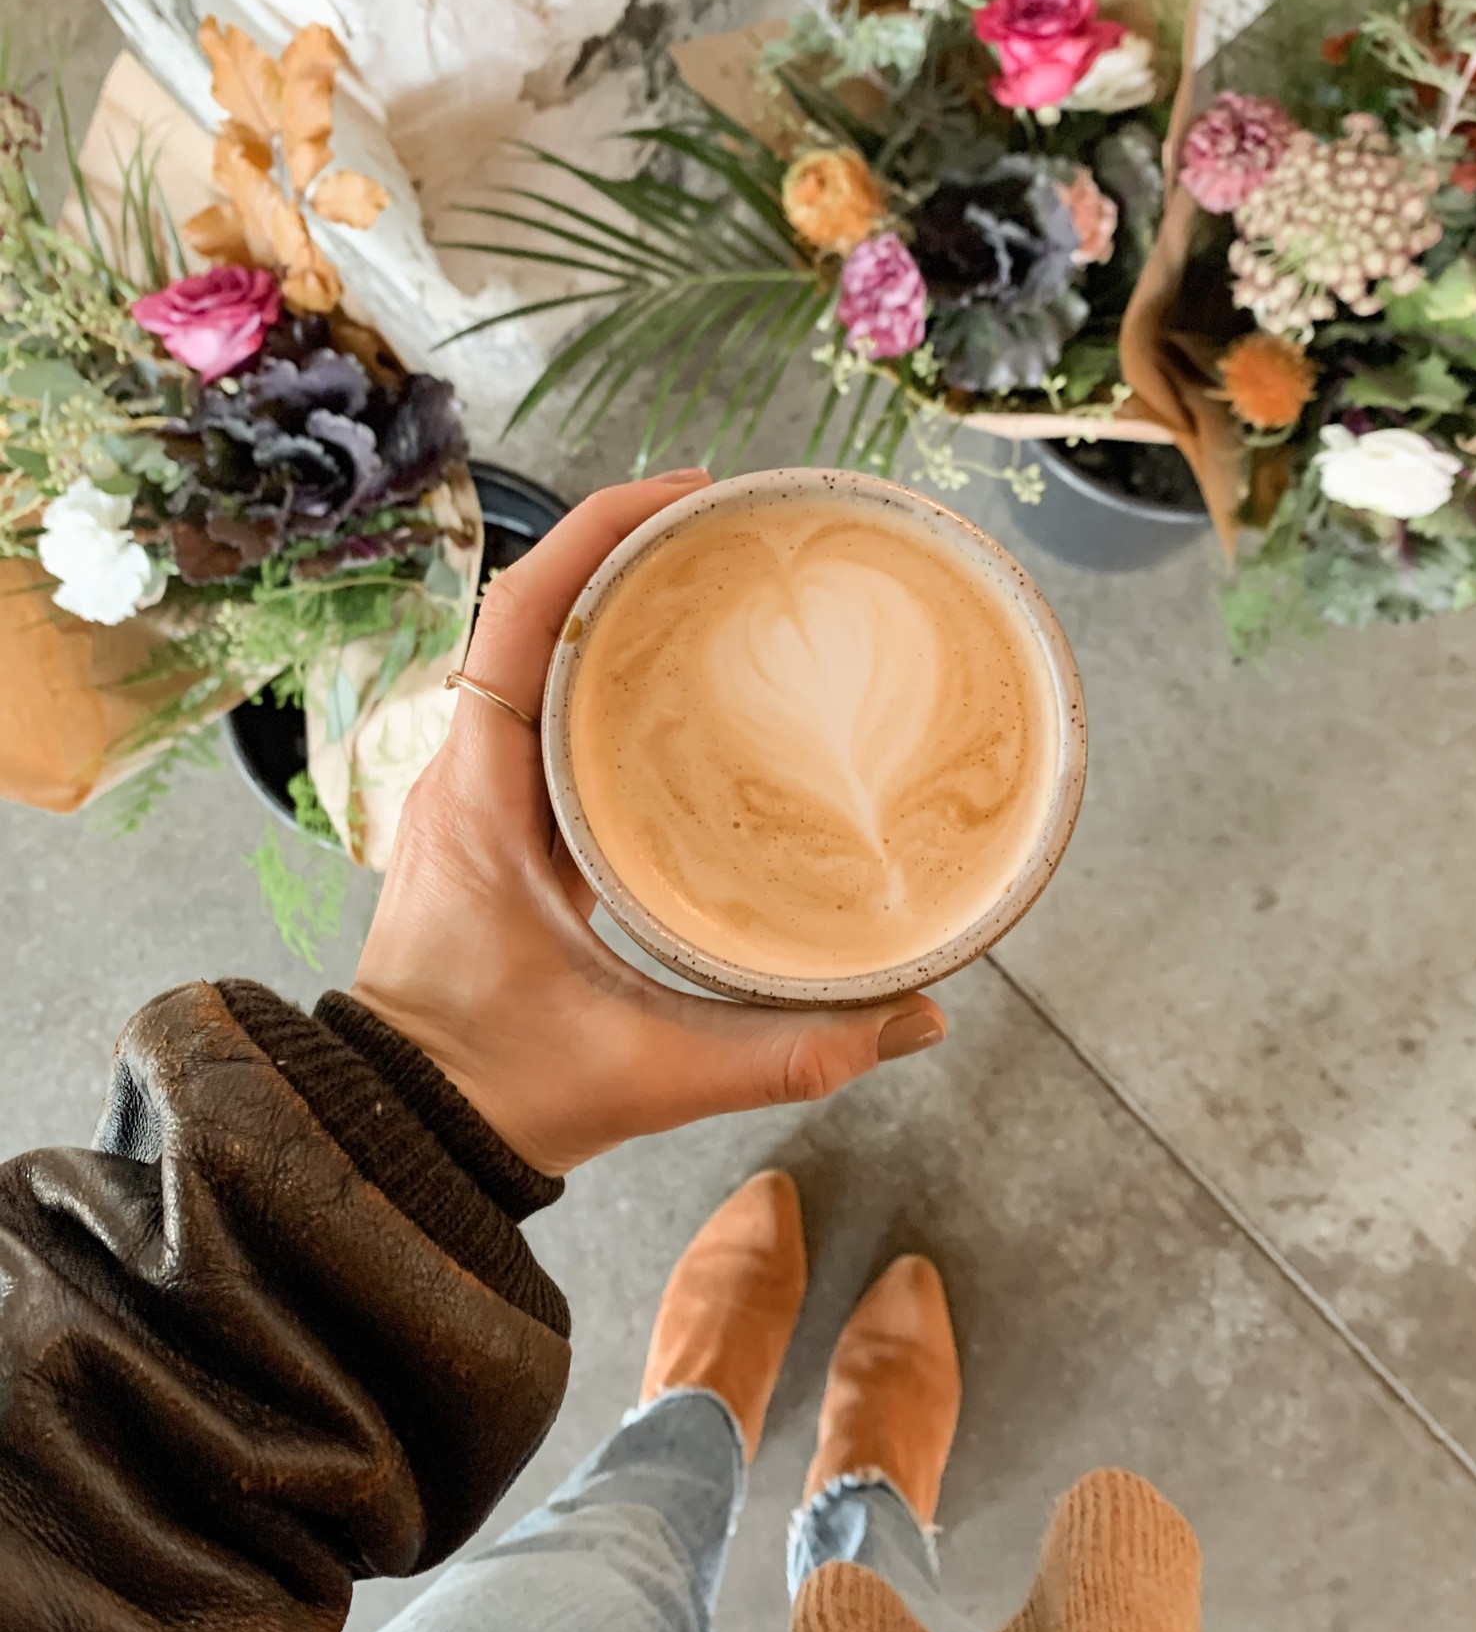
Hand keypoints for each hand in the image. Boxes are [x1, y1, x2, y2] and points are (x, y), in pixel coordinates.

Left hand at [352, 470, 946, 1176]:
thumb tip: (915, 1016)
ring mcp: (478, 796)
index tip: (684, 496)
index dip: (592, 537)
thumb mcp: (651, 1072)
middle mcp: (468, 777)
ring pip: (536, 658)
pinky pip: (547, 711)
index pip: (516, 623)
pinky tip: (682, 678)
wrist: (404, 1135)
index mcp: (482, 803)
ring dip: (612, 603)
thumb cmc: (497, 1094)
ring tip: (713, 575)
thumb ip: (787, 1051)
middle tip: (728, 525)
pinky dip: (605, 669)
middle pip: (533, 615)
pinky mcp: (500, 825)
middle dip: (623, 548)